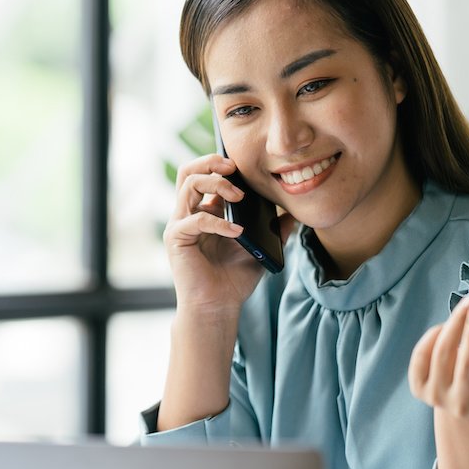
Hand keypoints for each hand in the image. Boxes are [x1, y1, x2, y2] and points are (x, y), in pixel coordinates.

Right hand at [163, 153, 296, 316]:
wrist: (219, 307)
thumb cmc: (234, 279)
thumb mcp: (260, 248)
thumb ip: (274, 230)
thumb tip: (293, 213)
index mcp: (205, 211)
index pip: (206, 174)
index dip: (222, 164)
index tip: (246, 166)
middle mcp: (188, 214)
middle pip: (189, 171)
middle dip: (211, 162)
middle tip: (234, 167)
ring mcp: (180, 224)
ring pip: (188, 185)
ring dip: (216, 184)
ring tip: (239, 195)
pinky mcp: (176, 239)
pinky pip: (195, 219)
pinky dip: (219, 223)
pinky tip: (238, 231)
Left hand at [408, 294, 468, 423]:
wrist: (464, 391)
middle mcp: (463, 408)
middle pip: (467, 368)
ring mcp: (438, 398)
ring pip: (442, 356)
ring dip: (454, 326)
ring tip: (468, 306)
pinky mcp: (418, 388)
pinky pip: (420, 357)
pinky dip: (432, 336)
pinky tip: (444, 326)